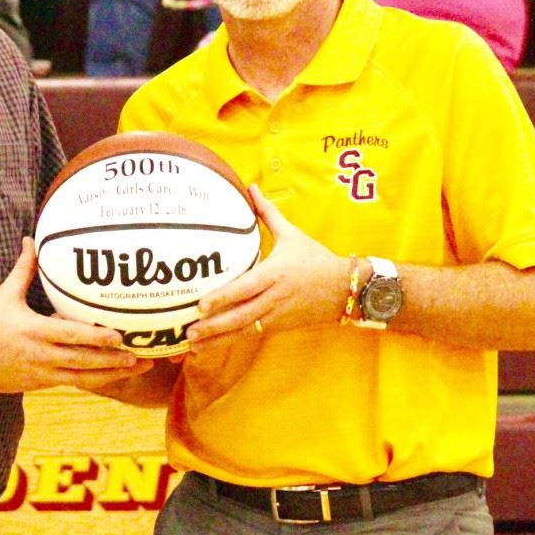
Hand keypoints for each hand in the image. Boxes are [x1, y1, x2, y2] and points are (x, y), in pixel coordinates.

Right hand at [0, 238, 150, 391]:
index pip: (71, 336)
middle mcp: (41, 355)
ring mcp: (42, 373)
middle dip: (113, 361)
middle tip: (140, 357)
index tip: (119, 337)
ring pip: (82, 378)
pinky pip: (71, 383)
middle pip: (83, 361)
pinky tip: (112, 377)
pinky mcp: (40, 384)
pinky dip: (93, 381)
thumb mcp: (4, 295)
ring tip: (136, 370)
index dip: (96, 337)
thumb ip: (23, 269)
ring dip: (111, 375)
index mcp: (34, 331)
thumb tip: (31, 239)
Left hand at [185, 184, 347, 350]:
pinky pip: (251, 335)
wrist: (344, 289)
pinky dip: (231, 341)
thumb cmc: (315, 259)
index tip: (201, 304)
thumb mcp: (292, 234)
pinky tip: (211, 346)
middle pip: (241, 315)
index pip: (245, 288)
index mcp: (275, 274)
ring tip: (193, 345)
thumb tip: (251, 187)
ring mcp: (276, 315)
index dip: (223, 297)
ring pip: (244, 331)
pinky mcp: (278, 327)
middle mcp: (274, 297)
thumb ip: (268, 213)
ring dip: (218, 340)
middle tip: (189, 332)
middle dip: (214, 326)